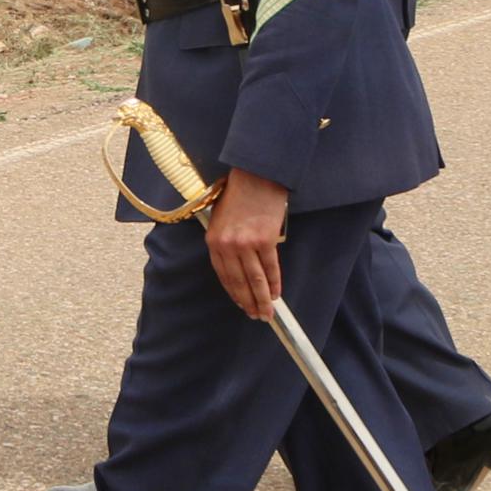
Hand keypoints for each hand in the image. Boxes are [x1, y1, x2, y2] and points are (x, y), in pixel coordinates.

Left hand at [203, 170, 289, 319]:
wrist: (256, 175)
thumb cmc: (239, 194)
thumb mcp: (221, 218)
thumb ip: (225, 242)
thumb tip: (237, 265)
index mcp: (213, 240)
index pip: (223, 275)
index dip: (233, 293)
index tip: (241, 304)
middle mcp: (227, 245)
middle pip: (239, 282)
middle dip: (248, 302)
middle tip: (256, 316)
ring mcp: (246, 243)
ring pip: (255, 280)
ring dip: (262, 299)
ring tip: (267, 312)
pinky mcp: (265, 239)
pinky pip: (270, 268)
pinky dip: (274, 283)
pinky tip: (276, 294)